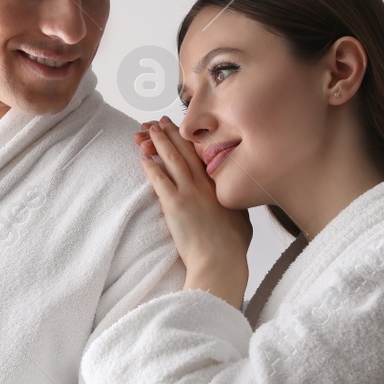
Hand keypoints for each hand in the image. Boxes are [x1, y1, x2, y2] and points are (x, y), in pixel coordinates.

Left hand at [135, 116, 250, 307]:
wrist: (220, 262)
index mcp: (221, 187)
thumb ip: (234, 202)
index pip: (205, 156)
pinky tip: (142, 156)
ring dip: (160, 142)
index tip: (185, 131)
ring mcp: (190, 193)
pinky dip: (150, 166)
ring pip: (173, 160)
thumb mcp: (241, 218)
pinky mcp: (175, 205)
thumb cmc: (231, 247)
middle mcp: (206, 185)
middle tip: (163, 121)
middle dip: (174, 133)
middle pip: (187, 152)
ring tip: (150, 129)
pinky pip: (159, 179)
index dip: (193, 141)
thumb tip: (234, 197)